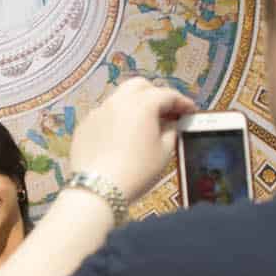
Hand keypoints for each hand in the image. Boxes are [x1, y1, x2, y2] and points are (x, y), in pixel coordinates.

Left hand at [69, 78, 196, 199]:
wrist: (98, 188)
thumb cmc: (137, 171)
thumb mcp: (164, 152)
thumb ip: (171, 131)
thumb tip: (171, 123)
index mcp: (141, 104)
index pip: (166, 94)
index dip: (182, 101)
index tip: (191, 110)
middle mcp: (117, 101)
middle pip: (139, 86)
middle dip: (155, 94)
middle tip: (166, 111)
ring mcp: (98, 111)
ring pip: (119, 97)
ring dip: (135, 104)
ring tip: (144, 123)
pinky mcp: (85, 125)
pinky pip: (105, 114)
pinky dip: (118, 118)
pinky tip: (122, 135)